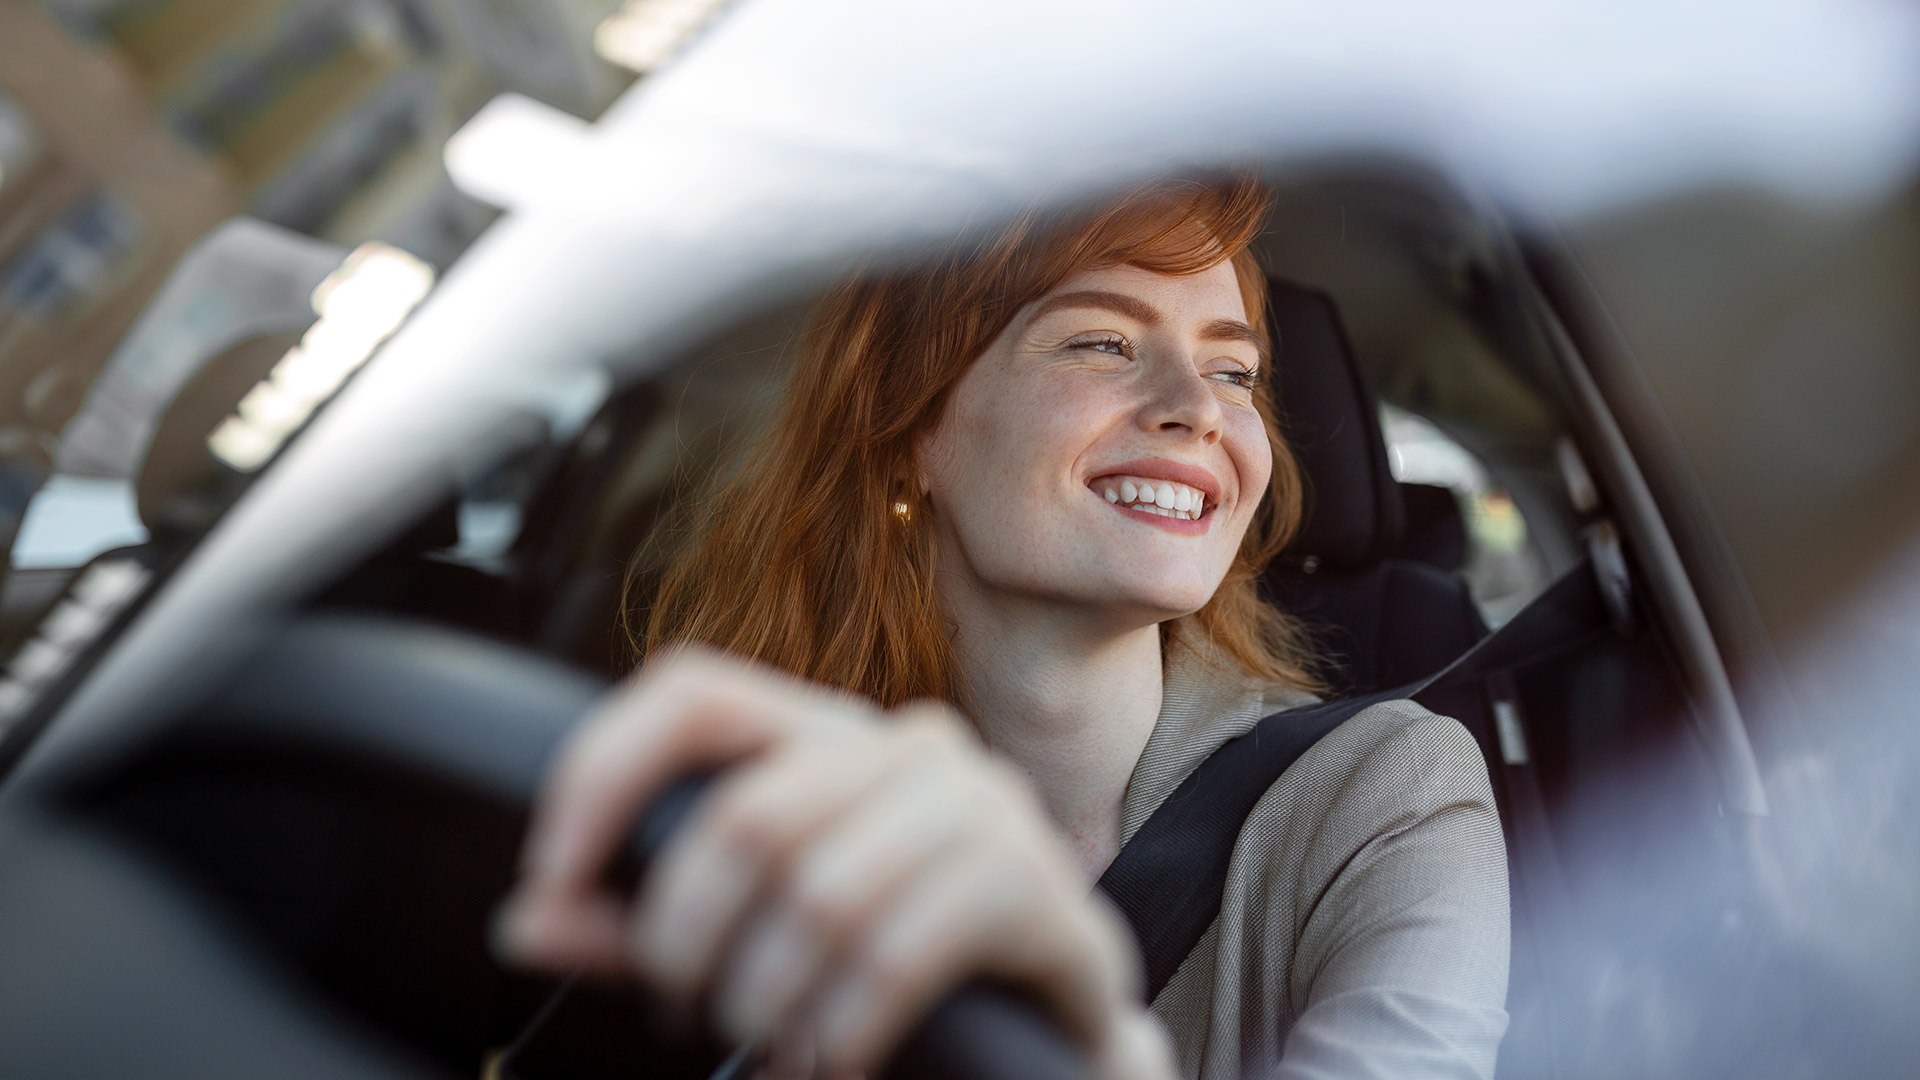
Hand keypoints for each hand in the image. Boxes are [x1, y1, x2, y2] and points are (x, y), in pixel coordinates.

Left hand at [495, 646, 1173, 1079]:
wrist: (1046, 1028)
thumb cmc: (890, 970)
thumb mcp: (748, 940)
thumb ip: (641, 928)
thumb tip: (528, 922)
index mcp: (824, 736)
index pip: (692, 692)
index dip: (601, 774)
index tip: (550, 880)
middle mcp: (905, 745)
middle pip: (746, 817)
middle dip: (685, 941)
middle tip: (686, 1010)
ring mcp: (981, 804)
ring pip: (820, 893)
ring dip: (767, 1001)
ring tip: (769, 1048)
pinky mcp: (1033, 885)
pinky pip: (898, 954)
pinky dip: (844, 1029)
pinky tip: (837, 1061)